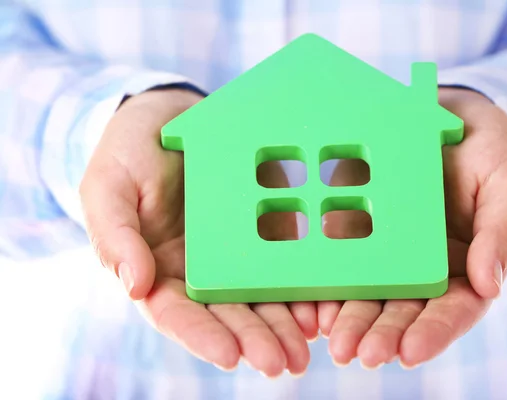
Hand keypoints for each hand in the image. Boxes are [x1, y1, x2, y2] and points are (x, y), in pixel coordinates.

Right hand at [79, 88, 317, 376]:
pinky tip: (321, 302)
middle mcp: (197, 269)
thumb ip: (114, 236)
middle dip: (254, 339)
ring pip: (260, 294)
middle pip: (227, 313)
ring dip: (283, 324)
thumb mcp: (107, 186)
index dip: (202, 337)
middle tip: (282, 363)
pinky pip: (284, 257)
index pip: (177, 313)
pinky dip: (301, 283)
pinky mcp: (261, 226)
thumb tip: (134, 285)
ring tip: (307, 347)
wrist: (167, 114)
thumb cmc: (128, 151)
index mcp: (157, 268)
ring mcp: (233, 250)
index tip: (230, 356)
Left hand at [317, 87, 506, 368]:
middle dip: (383, 334)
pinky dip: (324, 282)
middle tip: (363, 354)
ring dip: (349, 319)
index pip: (453, 308)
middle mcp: (420, 266)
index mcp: (464, 264)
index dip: (434, 332)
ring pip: (365, 291)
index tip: (411, 352)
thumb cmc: (483, 148)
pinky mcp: (350, 225)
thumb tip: (491, 286)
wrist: (437, 108)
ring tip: (334, 341)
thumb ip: (503, 231)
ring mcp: (382, 248)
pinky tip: (311, 302)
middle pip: (402, 309)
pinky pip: (334, 257)